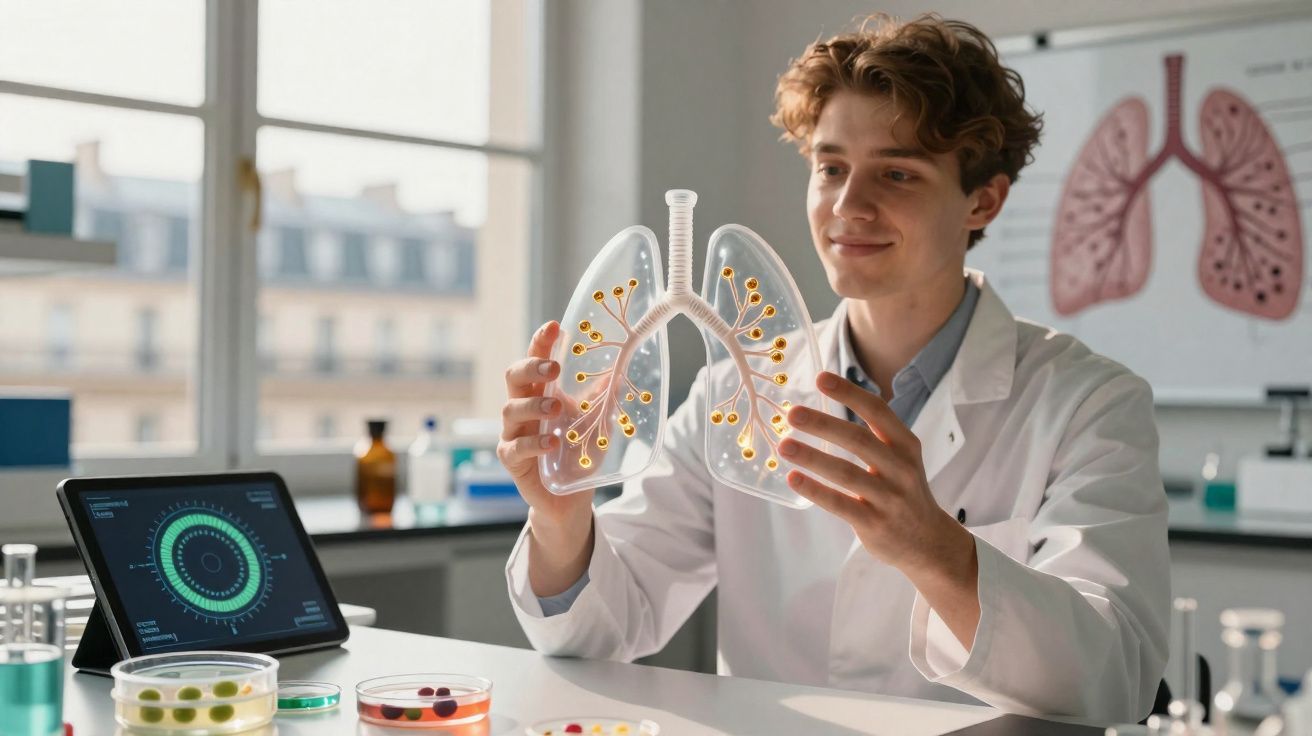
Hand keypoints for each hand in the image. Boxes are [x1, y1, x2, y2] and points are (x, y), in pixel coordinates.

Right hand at [496, 321, 594, 534]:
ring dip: (533, 405)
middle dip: (531, 367)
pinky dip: (532, 443)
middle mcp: (523, 408)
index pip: (536, 360)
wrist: (569, 499)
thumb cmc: (578, 453)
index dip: (541, 342)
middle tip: (553, 369)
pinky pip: (514, 447)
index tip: (554, 327)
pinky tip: (551, 443)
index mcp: (542, 391)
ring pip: (510, 409)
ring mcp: (514, 433)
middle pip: (514, 377)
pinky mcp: (512, 460)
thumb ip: (603, 397)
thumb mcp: (596, 421)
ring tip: (555, 408)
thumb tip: (622, 370)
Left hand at [779, 371, 975, 585]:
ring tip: (784, 445)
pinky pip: (840, 504)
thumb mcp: (902, 458)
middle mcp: (901, 469)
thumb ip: (875, 435)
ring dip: (812, 457)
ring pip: (846, 473)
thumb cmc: (904, 491)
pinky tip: (793, 478)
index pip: (878, 411)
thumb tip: (827, 406)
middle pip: (858, 440)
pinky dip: (815, 490)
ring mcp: (889, 498)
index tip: (821, 379)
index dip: (849, 393)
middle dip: (823, 424)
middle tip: (793, 413)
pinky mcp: (874, 523)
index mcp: (906, 446)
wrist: (928, 541)